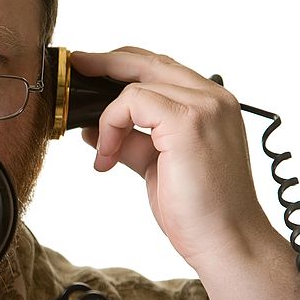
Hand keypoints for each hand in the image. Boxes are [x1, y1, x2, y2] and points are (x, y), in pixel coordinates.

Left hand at [70, 47, 271, 269]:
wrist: (223, 239)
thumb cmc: (197, 208)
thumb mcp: (155, 164)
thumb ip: (130, 141)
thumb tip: (94, 128)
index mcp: (209, 104)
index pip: (159, 67)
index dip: (121, 63)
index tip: (88, 67)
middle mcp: (211, 97)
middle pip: (147, 61)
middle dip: (104, 62)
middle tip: (75, 65)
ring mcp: (203, 106)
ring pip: (135, 83)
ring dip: (107, 119)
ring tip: (105, 155)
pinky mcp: (188, 120)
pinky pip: (132, 101)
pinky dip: (111, 126)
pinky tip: (108, 157)